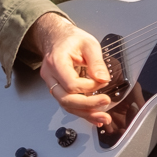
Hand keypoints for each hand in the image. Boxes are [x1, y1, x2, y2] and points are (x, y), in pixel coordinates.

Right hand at [25, 13, 112, 128]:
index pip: (71, 84)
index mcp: (56, 62)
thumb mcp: (89, 44)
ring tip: (104, 118)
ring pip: (66, 105)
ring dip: (86, 114)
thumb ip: (96, 62)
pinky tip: (95, 117)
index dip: (89, 86)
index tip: (102, 81)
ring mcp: (52, 84)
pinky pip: (68, 104)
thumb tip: (103, 79)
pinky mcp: (58, 89)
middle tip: (106, 103)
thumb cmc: (71, 39)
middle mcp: (50, 76)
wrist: (57, 38)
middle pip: (66, 99)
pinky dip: (82, 112)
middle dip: (88, 105)